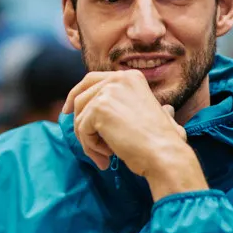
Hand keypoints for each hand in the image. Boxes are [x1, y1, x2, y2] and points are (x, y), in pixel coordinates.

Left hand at [63, 70, 191, 178]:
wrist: (163, 153)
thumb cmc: (159, 141)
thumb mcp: (144, 113)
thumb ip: (126, 105)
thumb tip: (101, 110)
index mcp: (130, 77)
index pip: (91, 80)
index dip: (76, 95)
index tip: (68, 110)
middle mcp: (118, 78)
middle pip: (80, 97)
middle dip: (77, 120)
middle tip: (82, 139)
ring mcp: (107, 91)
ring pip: (79, 117)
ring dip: (88, 139)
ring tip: (105, 155)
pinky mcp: (99, 108)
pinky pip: (82, 130)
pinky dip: (91, 146)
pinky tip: (108, 154)